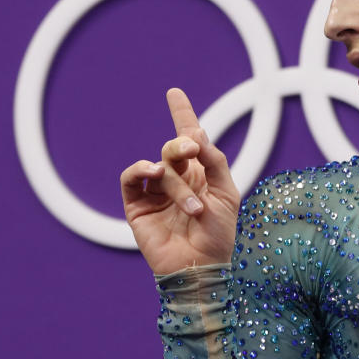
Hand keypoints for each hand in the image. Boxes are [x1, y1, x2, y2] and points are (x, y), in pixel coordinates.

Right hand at [120, 88, 240, 274]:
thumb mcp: (226, 193)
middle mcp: (177, 179)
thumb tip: (197, 133)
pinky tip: (153, 172)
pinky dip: (140, 169)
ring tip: (194, 208)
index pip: (190, 139)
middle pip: (175, 147)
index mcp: (201, 174)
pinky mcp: (137, 205)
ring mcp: (156, 192)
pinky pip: (132, 178)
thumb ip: (215, 161)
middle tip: (192, 148)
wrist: (201, 266)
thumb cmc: (218, 234)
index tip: (173, 92)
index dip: (182, 114)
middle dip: (183, 144)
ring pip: (160, 166)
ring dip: (177, 183)